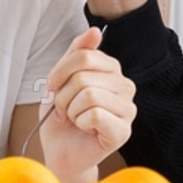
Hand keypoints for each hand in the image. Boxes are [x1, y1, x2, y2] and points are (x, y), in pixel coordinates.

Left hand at [38, 27, 137, 180]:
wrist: (60, 152)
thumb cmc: (61, 117)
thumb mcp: (61, 79)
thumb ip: (76, 54)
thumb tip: (95, 31)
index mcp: (112, 70)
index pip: (85, 55)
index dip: (60, 72)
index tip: (54, 88)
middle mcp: (125, 86)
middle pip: (84, 75)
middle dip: (63, 95)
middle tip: (65, 110)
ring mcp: (128, 109)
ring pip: (89, 94)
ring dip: (71, 110)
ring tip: (74, 119)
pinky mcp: (124, 131)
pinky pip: (95, 114)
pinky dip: (80, 123)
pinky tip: (85, 129)